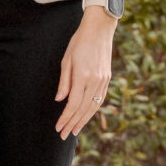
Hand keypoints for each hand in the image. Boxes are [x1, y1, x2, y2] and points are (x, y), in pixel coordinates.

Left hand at [54, 11, 115, 137]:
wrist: (100, 29)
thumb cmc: (79, 42)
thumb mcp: (67, 60)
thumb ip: (64, 82)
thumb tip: (60, 100)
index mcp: (83, 76)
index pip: (73, 104)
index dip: (65, 118)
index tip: (58, 128)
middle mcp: (95, 81)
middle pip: (83, 109)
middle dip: (73, 123)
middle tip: (64, 135)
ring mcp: (103, 80)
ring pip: (93, 106)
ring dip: (83, 120)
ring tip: (75, 130)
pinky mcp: (107, 78)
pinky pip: (100, 99)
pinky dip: (93, 110)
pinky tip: (86, 116)